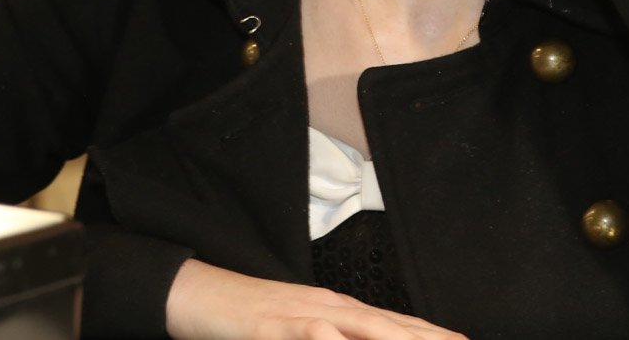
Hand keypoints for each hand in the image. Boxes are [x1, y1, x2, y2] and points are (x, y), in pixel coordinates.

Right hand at [166, 259, 467, 339]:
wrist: (199, 293)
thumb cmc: (251, 318)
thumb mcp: (298, 331)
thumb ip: (329, 336)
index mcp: (336, 310)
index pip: (394, 324)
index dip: (429, 334)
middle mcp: (327, 308)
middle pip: (387, 325)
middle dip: (427, 338)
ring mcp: (300, 315)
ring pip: (355, 328)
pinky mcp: (270, 328)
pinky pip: (305, 335)